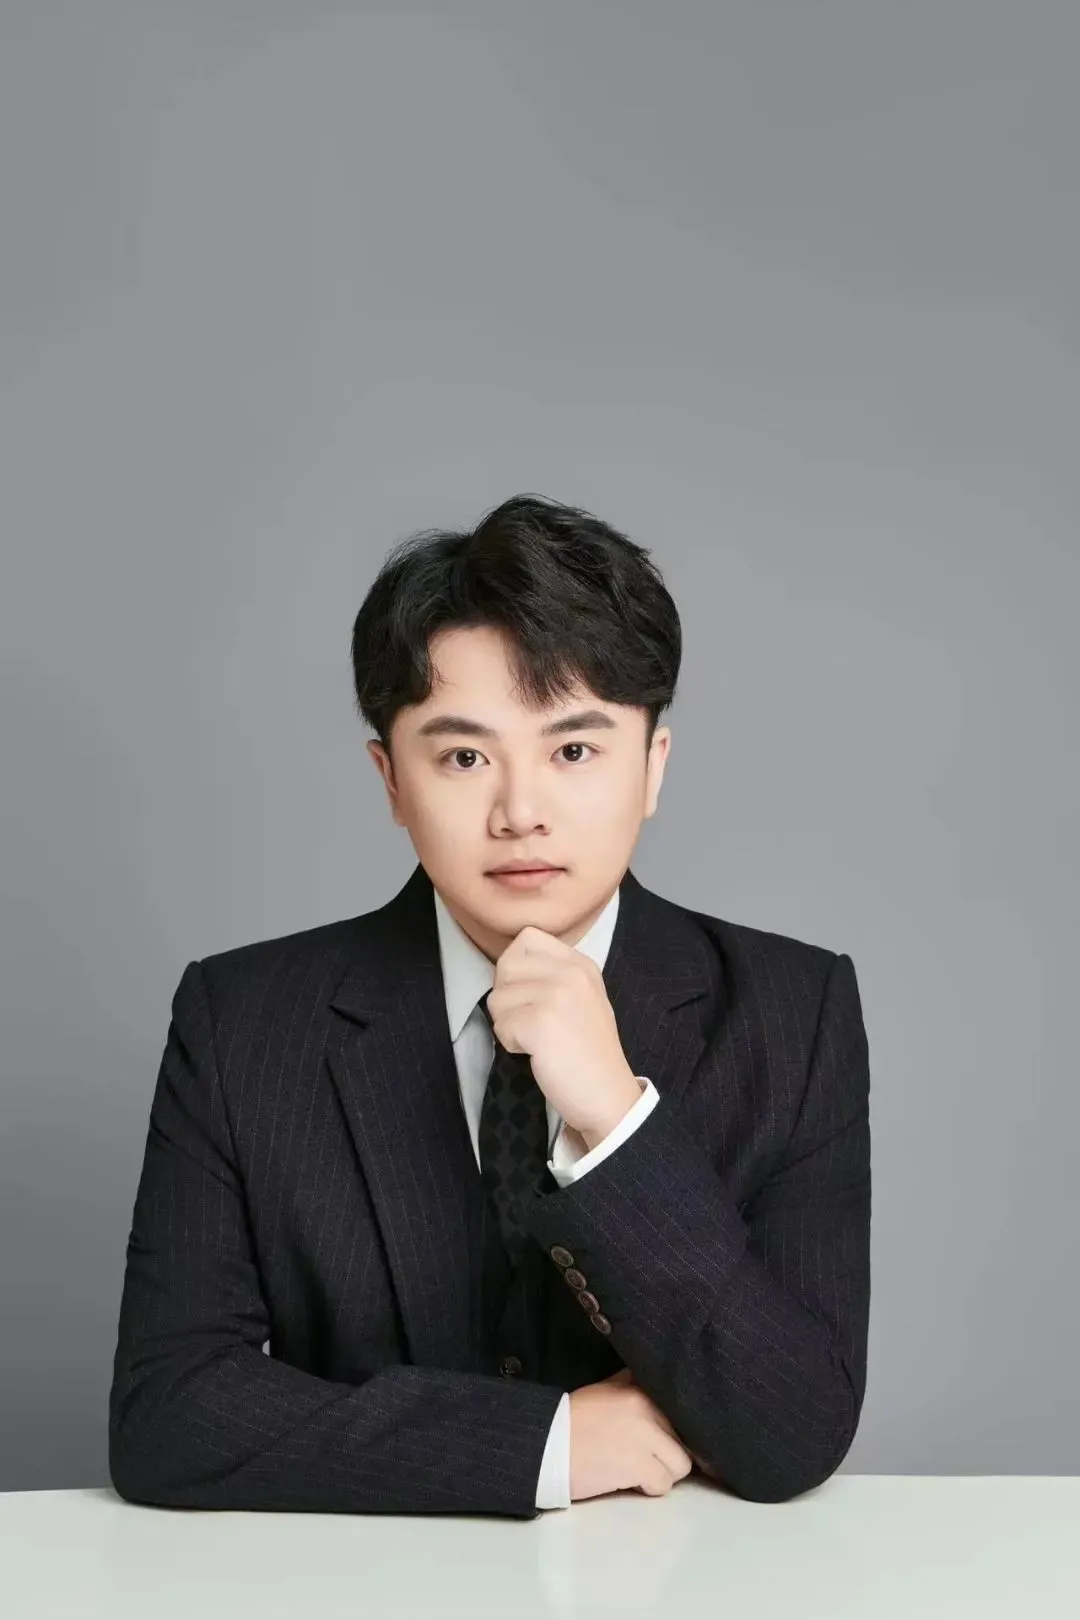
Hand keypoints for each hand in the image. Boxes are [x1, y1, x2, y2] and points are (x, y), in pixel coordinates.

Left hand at [487, 927, 641, 1141]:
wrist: (607, 1095)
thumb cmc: (588, 1051)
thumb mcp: (582, 997)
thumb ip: (551, 974)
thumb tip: (508, 967)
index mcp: (581, 963)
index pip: (526, 937)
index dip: (516, 966)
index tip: (532, 994)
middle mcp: (571, 972)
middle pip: (505, 965)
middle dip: (507, 997)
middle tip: (532, 1021)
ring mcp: (557, 995)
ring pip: (497, 997)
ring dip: (508, 1023)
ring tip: (537, 1039)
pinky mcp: (540, 1023)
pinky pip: (500, 1025)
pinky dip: (510, 1043)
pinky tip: (535, 1052)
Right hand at [568, 1367, 693, 1500]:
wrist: (548, 1443)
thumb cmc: (573, 1418)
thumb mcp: (606, 1390)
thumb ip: (631, 1385)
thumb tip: (651, 1382)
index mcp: (641, 1392)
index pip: (679, 1416)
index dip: (672, 1434)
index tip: (660, 1443)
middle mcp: (648, 1412)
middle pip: (684, 1443)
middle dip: (666, 1456)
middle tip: (646, 1460)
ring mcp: (645, 1439)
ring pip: (679, 1466)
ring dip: (661, 1473)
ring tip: (639, 1472)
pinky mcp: (638, 1466)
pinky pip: (662, 1484)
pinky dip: (648, 1487)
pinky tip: (629, 1481)